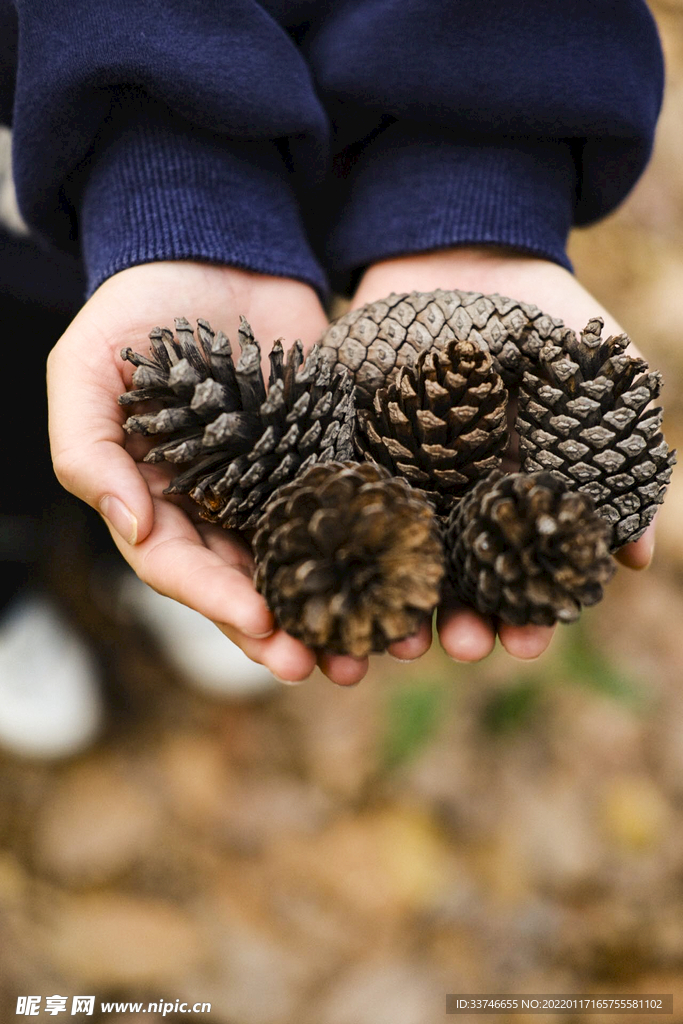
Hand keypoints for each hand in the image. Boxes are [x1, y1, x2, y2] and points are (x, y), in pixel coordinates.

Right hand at [47, 261, 368, 685]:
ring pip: (300, 560)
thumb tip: (131, 526)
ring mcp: (273, 484)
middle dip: (279, 629)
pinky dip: (369, 545)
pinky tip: (399, 574)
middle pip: (245, 582)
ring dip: (330, 606)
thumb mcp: (86, 368)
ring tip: (368, 646)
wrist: (217, 252)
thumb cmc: (137, 310)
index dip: (216, 601)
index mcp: (156, 499)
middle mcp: (216, 506)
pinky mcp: (323, 455)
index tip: (261, 624)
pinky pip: (345, 508)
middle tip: (319, 665)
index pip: (180, 567)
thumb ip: (88, 448)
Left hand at [351, 247, 654, 663]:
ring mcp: (397, 477)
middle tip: (462, 647)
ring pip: (394, 557)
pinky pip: (337, 509)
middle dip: (460, 620)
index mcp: (512, 495)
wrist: (459, 251)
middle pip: (456, 579)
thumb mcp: (597, 374)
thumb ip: (618, 454)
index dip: (526, 611)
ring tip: (397, 640)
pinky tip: (330, 587)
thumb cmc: (540, 314)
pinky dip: (336, 549)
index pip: (519, 571)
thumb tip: (634, 557)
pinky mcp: (348, 450)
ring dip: (395, 603)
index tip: (527, 643)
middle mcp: (453, 499)